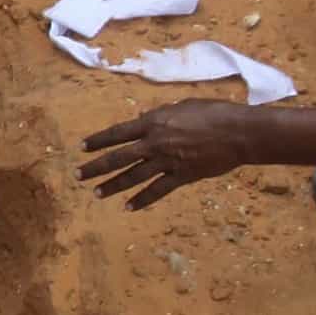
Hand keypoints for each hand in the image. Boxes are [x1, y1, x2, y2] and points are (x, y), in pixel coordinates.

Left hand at [77, 102, 267, 207]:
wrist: (238, 132)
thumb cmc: (213, 112)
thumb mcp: (181, 106)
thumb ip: (160, 115)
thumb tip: (145, 120)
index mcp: (153, 122)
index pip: (118, 133)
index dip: (98, 140)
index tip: (81, 148)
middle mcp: (155, 143)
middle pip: (118, 157)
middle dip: (96, 167)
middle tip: (77, 176)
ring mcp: (167, 161)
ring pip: (133, 176)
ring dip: (113, 186)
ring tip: (96, 194)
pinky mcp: (182, 177)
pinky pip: (157, 191)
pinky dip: (142, 200)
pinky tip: (128, 208)